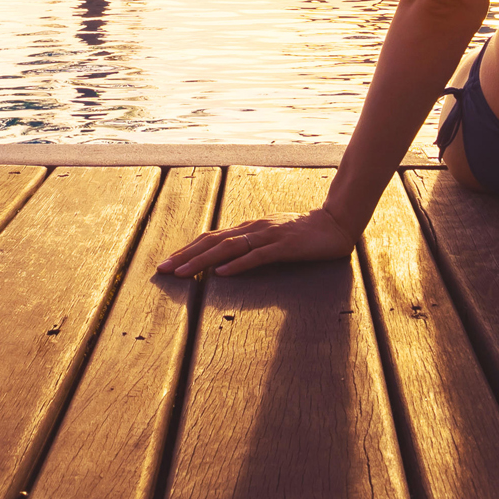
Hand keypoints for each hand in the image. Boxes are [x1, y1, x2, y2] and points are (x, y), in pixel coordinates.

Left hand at [157, 205, 362, 278]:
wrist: (336, 224)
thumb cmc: (304, 235)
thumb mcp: (273, 239)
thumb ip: (252, 247)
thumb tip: (227, 261)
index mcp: (249, 228)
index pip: (211, 238)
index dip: (188, 250)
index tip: (167, 263)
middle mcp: (253, 229)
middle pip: (212, 242)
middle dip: (185, 256)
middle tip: (162, 270)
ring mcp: (268, 236)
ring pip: (228, 248)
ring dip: (202, 261)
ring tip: (182, 273)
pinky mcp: (284, 246)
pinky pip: (257, 256)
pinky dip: (237, 265)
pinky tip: (221, 274)